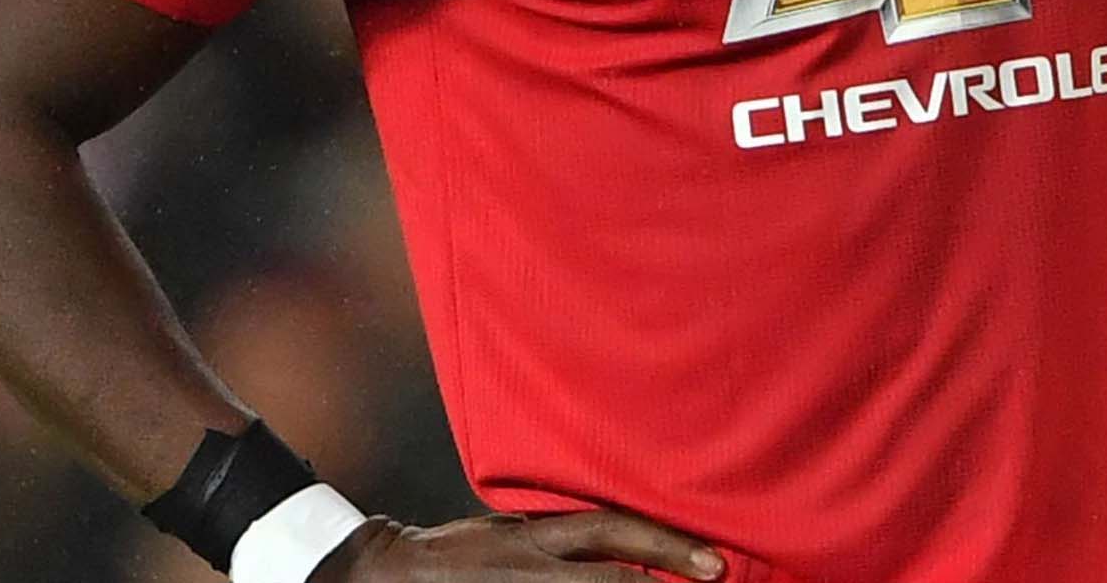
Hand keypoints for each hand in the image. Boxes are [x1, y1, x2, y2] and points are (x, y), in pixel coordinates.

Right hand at [307, 510, 727, 582]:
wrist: (388, 575)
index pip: (612, 534)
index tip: (712, 561)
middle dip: (669, 572)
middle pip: (616, 577)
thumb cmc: (457, 552)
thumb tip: (617, 539)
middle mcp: (536, 569)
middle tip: (718, 576)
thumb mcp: (510, 528)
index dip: (665, 546)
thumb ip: (561, 537)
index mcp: (536, 538)